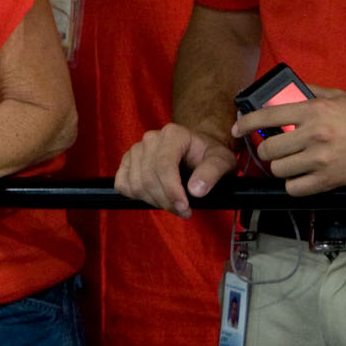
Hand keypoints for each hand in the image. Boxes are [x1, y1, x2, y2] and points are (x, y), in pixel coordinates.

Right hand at [114, 122, 236, 216]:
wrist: (198, 150)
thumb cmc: (209, 155)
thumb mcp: (222, 161)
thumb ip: (212, 173)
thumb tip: (195, 190)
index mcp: (173, 134)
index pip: (164, 165)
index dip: (172, 190)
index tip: (184, 208)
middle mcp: (151, 139)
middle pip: (149, 177)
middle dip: (165, 200)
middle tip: (183, 211)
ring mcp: (136, 150)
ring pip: (136, 184)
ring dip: (154, 201)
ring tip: (172, 205)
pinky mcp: (127, 162)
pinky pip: (122, 184)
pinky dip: (136, 196)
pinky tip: (155, 197)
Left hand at [234, 85, 345, 196]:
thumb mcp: (339, 96)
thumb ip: (310, 92)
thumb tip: (284, 92)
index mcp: (314, 110)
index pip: (267, 116)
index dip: (246, 123)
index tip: (238, 128)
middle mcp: (315, 134)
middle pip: (269, 148)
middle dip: (267, 149)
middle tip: (276, 148)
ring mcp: (321, 159)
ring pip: (278, 169)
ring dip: (281, 167)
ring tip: (291, 162)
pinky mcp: (330, 179)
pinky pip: (295, 188)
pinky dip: (294, 185)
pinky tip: (301, 177)